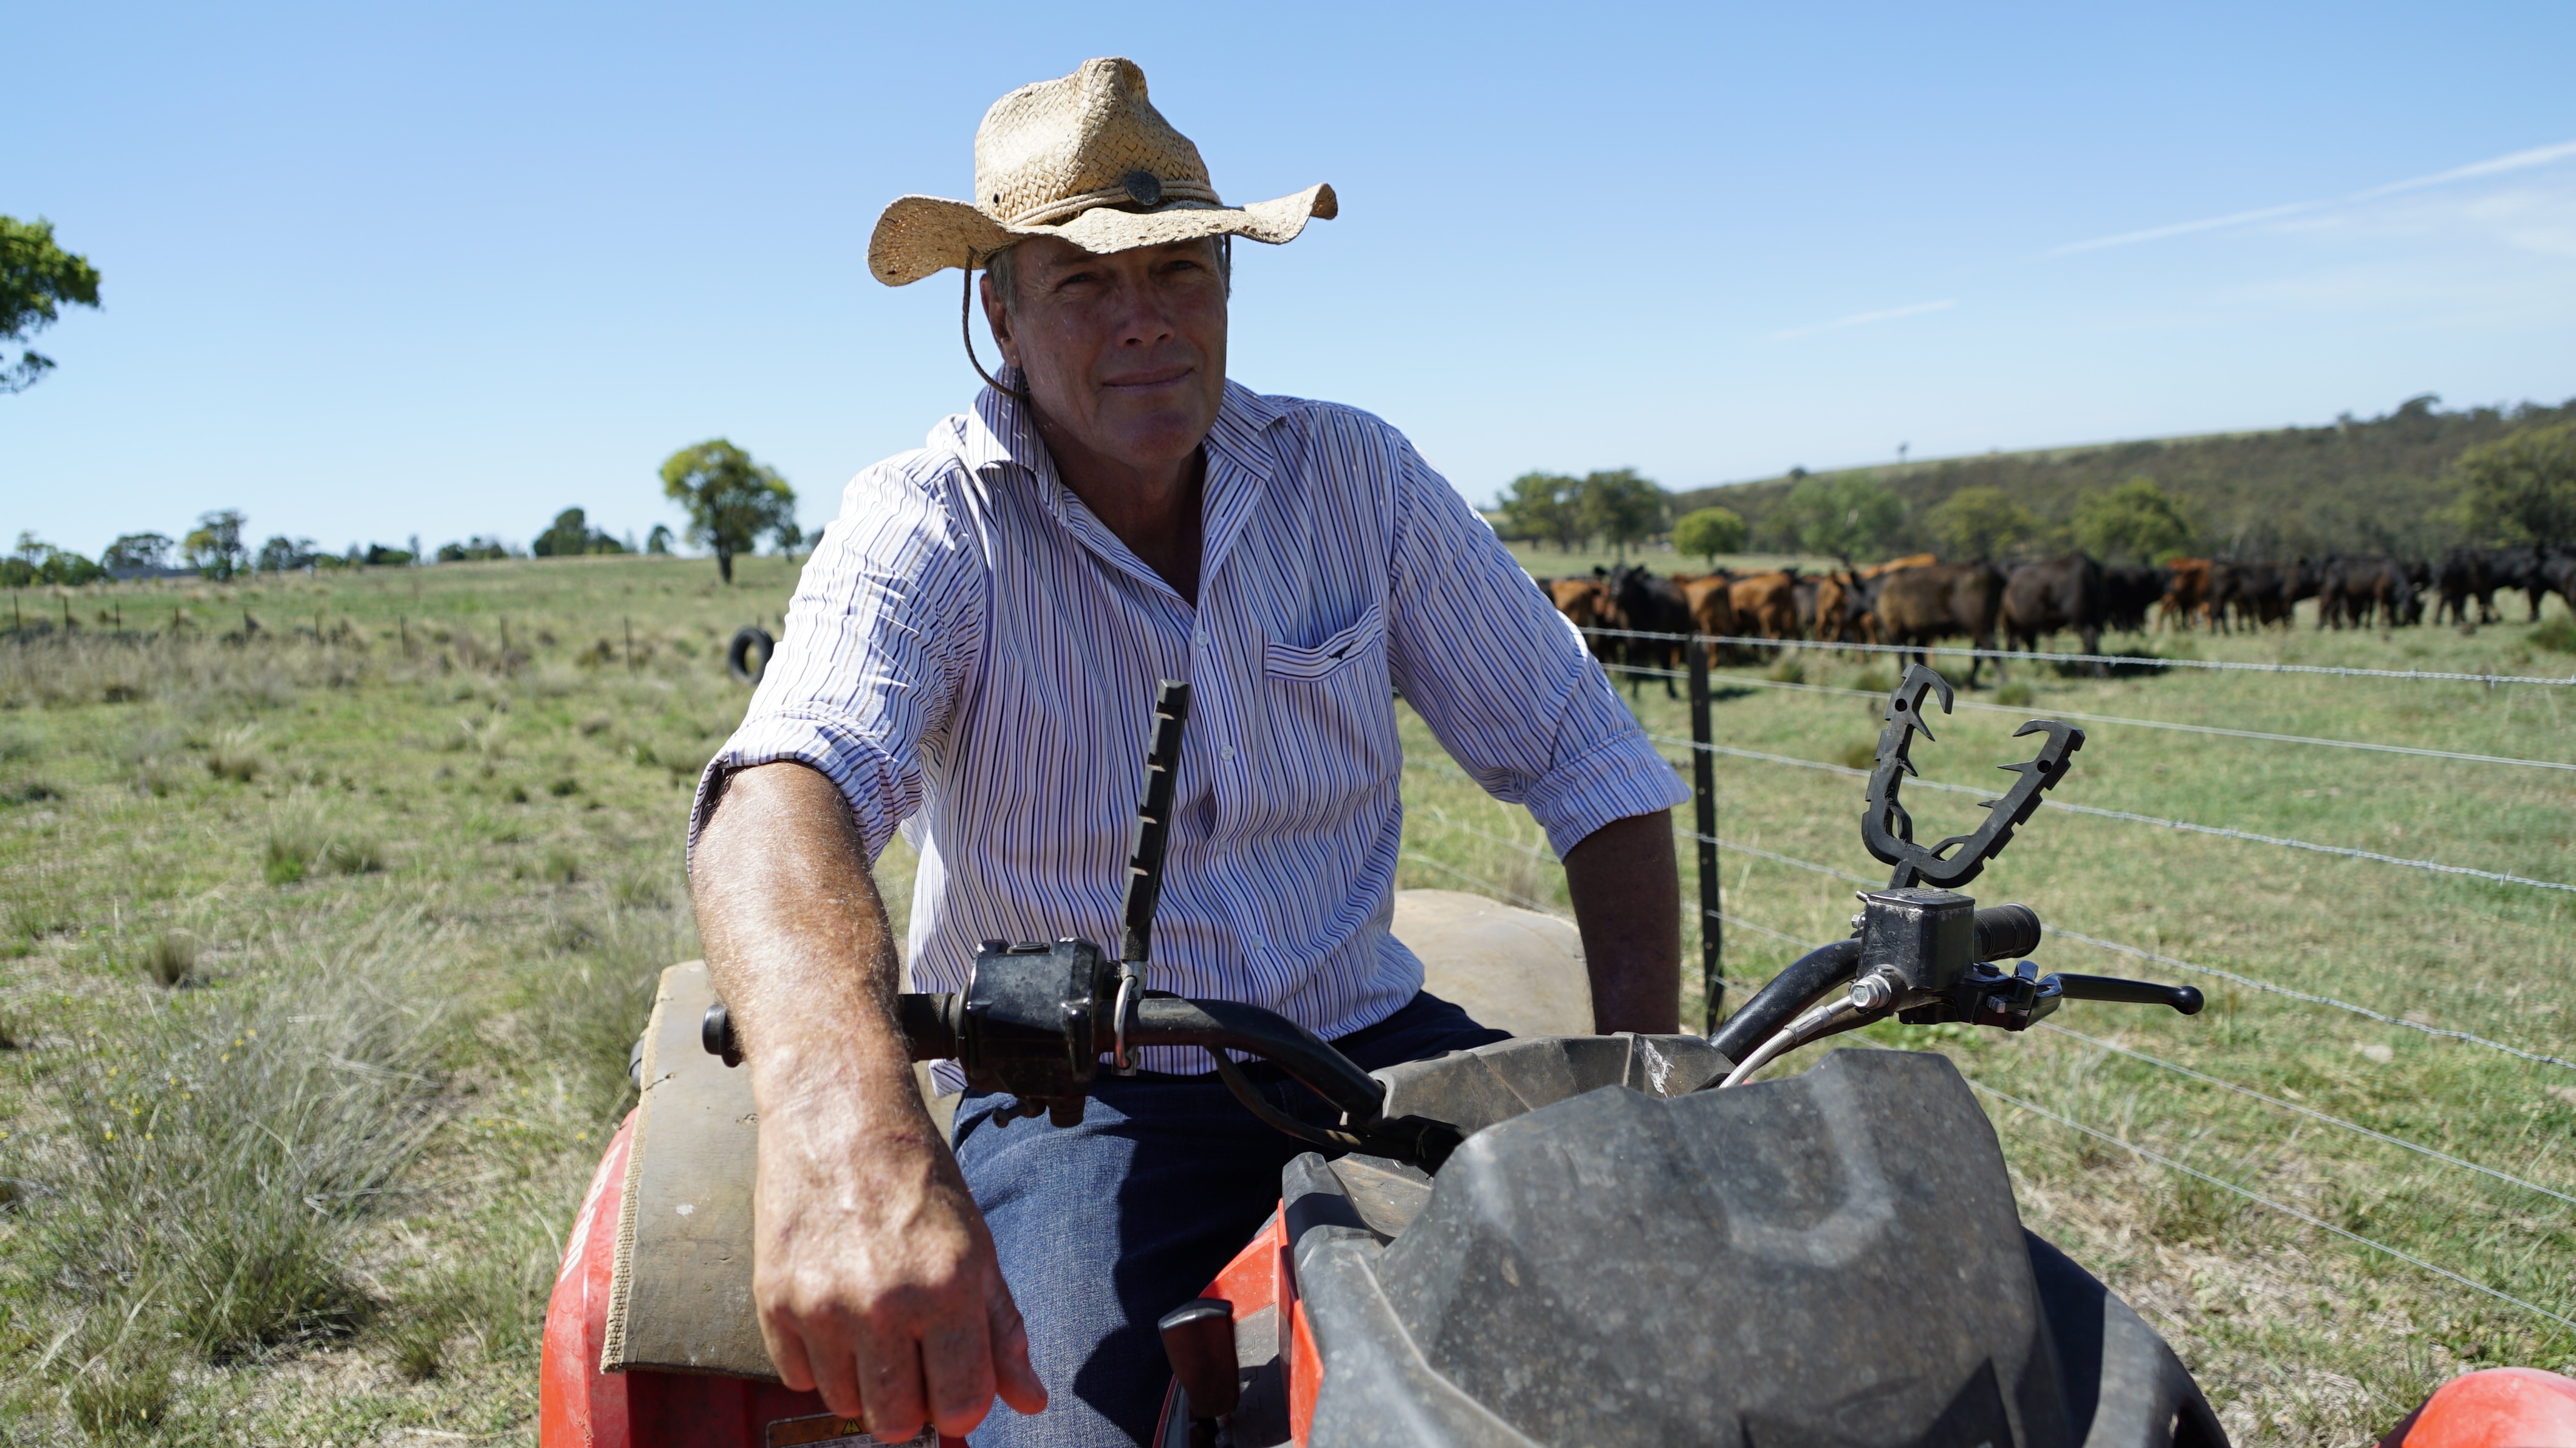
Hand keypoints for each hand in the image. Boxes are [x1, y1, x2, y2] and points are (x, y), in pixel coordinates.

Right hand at [751, 1079, 1046, 1440]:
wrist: (837, 1113)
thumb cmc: (914, 1174)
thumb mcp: (978, 1246)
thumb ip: (1003, 1331)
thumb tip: (1031, 1401)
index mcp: (948, 1287)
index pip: (961, 1404)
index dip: (961, 1404)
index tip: (953, 1385)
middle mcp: (885, 1303)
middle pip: (896, 1422)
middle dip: (909, 1405)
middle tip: (911, 1363)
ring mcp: (823, 1305)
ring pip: (844, 1404)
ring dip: (861, 1380)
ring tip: (870, 1325)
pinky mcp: (774, 1300)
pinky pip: (796, 1376)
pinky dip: (816, 1359)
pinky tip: (833, 1312)